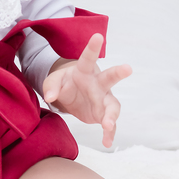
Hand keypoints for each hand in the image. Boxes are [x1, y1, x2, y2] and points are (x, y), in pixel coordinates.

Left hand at [42, 33, 131, 148]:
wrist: (72, 95)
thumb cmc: (64, 83)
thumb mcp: (53, 82)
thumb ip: (51, 87)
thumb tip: (50, 96)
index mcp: (83, 71)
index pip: (87, 58)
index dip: (92, 47)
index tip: (97, 35)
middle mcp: (98, 83)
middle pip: (109, 78)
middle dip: (118, 73)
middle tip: (127, 68)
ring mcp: (103, 99)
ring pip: (112, 105)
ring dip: (112, 115)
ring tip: (107, 125)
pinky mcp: (103, 114)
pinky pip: (109, 125)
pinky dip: (109, 134)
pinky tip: (107, 142)